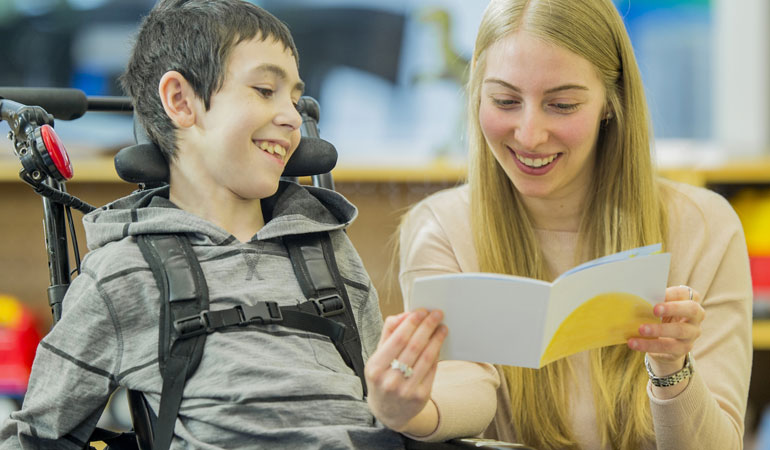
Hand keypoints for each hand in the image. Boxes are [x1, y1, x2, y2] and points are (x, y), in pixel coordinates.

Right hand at [365, 309, 447, 431]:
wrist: (387, 412)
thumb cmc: (382, 379)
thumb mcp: (377, 358)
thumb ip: (388, 334)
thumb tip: (404, 315)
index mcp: (375, 368)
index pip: (397, 339)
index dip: (411, 323)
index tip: (421, 311)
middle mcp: (390, 380)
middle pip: (414, 346)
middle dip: (427, 327)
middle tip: (436, 314)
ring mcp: (406, 390)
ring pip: (426, 358)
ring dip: (436, 339)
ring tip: (442, 327)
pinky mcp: (420, 396)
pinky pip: (431, 370)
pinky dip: (436, 354)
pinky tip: (439, 344)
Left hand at [628, 285, 704, 374]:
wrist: (664, 344)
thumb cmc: (660, 318)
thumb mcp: (659, 308)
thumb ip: (653, 301)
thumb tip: (635, 297)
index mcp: (690, 301)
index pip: (686, 293)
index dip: (672, 293)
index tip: (658, 293)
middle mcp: (696, 317)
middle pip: (691, 310)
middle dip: (673, 308)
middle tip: (654, 310)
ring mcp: (692, 334)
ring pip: (679, 330)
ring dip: (658, 329)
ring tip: (640, 329)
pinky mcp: (683, 349)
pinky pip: (667, 347)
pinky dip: (648, 345)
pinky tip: (634, 343)